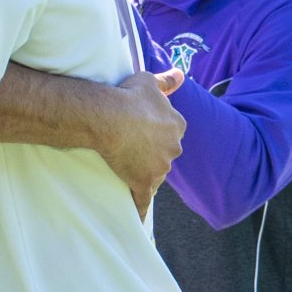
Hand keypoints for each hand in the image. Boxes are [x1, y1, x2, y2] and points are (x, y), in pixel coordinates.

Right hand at [99, 69, 186, 218]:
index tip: (141, 129)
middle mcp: (173, 148)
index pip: (170, 131)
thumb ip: (167, 80)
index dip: (155, 131)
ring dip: (143, 173)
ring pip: (154, 174)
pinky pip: (142, 200)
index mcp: (176, 125)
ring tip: (122, 167)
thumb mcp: (148, 81)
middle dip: (152, 153)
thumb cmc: (128, 96)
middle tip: (129, 146)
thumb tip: (182, 73)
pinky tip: (137, 218)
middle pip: (164, 154)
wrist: (109, 116)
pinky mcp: (143, 183)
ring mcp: (159, 168)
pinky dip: (140, 209)